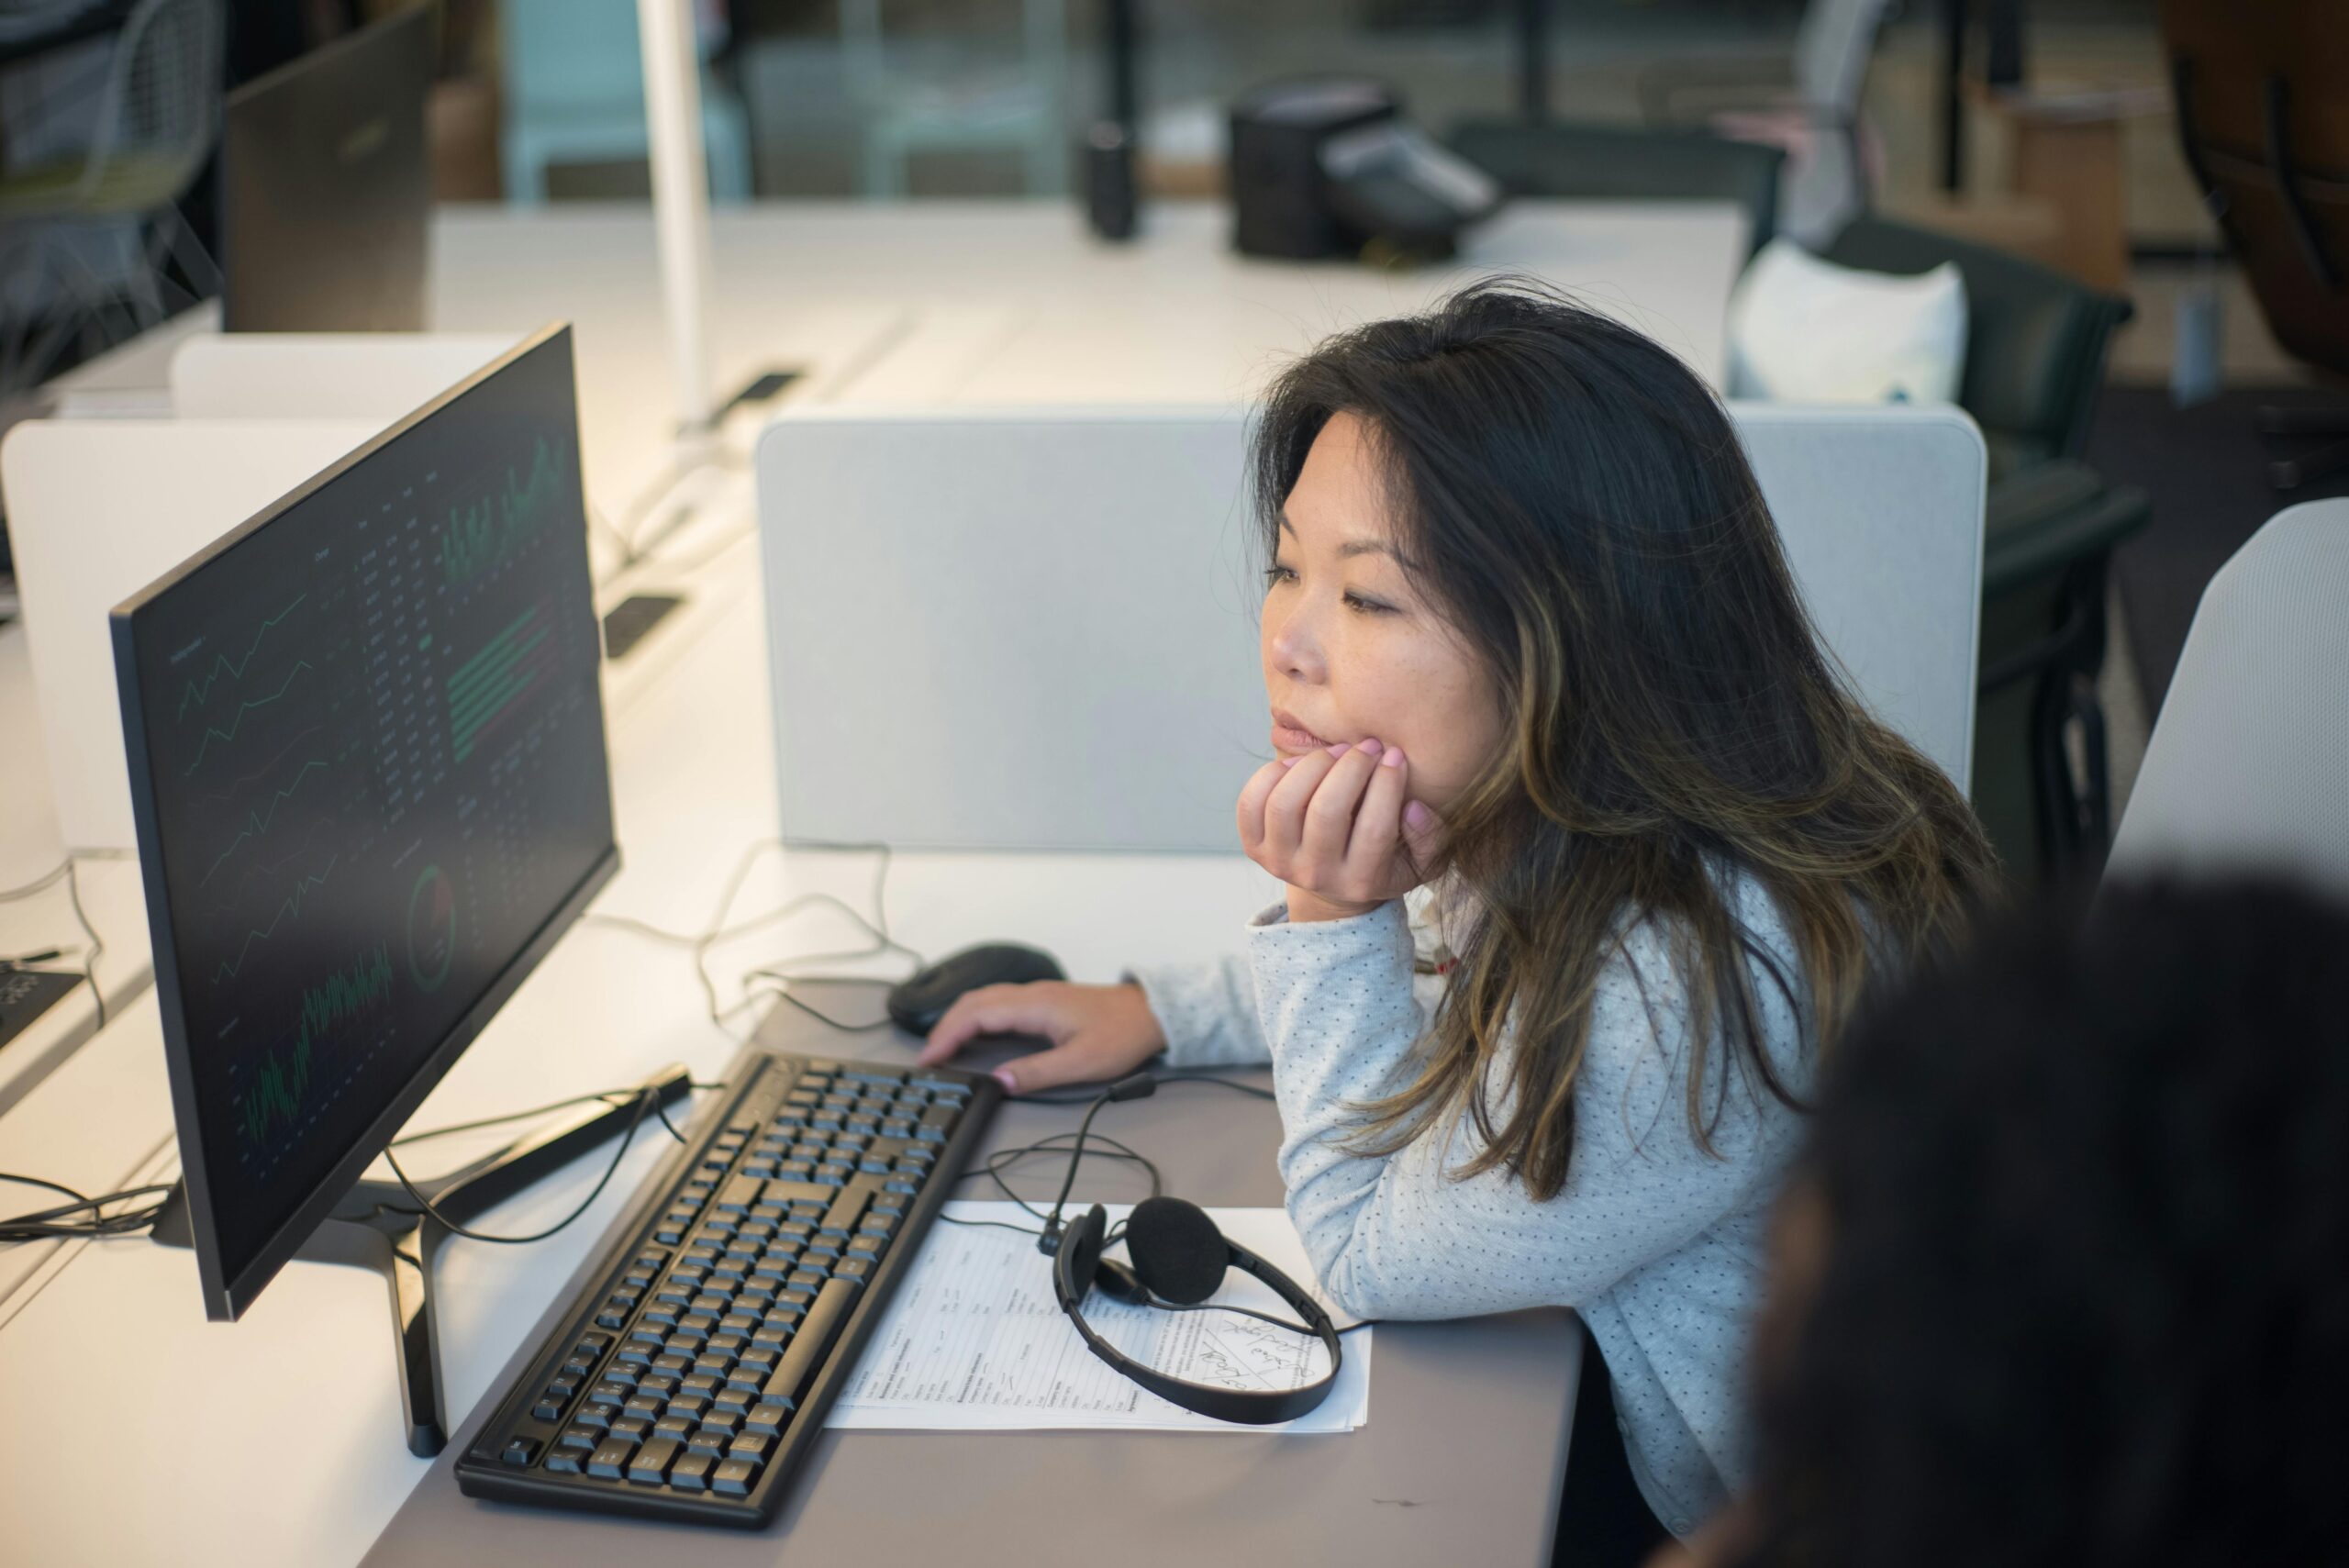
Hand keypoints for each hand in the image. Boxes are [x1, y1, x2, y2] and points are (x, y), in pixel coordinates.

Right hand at [914, 980, 1167, 1093]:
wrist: (1152, 1012)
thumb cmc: (1122, 1035)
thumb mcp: (1082, 1063)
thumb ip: (1038, 1073)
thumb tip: (999, 1082)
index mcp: (1035, 1006)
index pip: (976, 1015)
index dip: (948, 1035)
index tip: (930, 1059)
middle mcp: (1031, 995)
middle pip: (974, 1003)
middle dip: (945, 1028)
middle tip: (928, 1058)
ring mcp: (1037, 995)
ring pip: (984, 1000)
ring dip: (959, 1020)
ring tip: (943, 1048)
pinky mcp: (1045, 1001)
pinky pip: (998, 1003)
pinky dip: (976, 1017)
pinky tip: (975, 1033)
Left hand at [1237, 738, 1446, 922]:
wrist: (1333, 886)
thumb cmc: (1384, 861)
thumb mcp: (1420, 860)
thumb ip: (1430, 838)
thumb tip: (1413, 807)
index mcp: (1360, 882)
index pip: (1375, 829)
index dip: (1388, 783)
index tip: (1396, 755)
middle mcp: (1315, 876)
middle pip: (1326, 811)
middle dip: (1351, 766)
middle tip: (1368, 746)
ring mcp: (1280, 862)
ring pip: (1285, 803)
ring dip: (1313, 764)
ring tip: (1336, 751)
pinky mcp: (1254, 847)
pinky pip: (1252, 802)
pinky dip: (1273, 773)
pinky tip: (1300, 765)